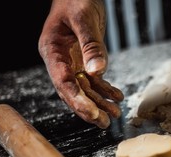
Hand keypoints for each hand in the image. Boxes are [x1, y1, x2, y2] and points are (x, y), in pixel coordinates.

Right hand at [38, 0, 122, 128]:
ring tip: (116, 113)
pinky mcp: (84, 61)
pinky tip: (117, 96)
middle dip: (89, 108)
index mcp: (52, 51)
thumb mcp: (84, 19)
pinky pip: (94, 80)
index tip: (92, 114)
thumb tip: (98, 72)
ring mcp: (72, 62)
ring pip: (85, 89)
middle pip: (73, 91)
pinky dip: (105, 89)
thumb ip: (91, 45)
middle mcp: (60, 61)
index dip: (77, 100)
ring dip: (100, 102)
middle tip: (105, 123)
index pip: (63, 82)